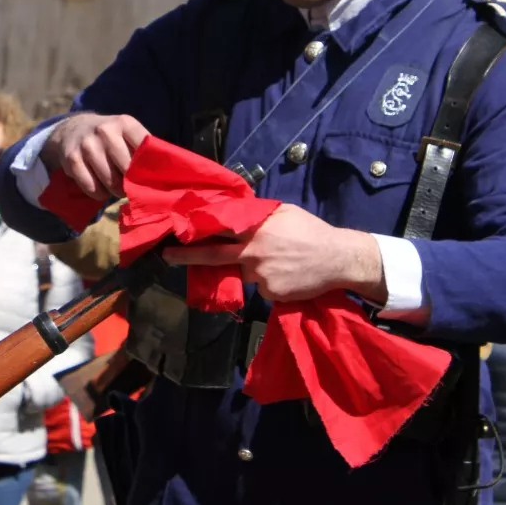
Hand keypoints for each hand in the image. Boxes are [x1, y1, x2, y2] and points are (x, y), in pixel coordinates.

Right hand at [39, 113, 148, 200]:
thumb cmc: (110, 137)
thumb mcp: (127, 133)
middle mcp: (105, 131)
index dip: (149, 168)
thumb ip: (145, 148)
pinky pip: (92, 188)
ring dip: (115, 191)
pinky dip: (99, 194)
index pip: (145, 148)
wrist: (73, 129)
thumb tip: (168, 174)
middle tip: (131, 185)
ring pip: (110, 181)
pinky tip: (101, 188)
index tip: (149, 177)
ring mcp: (87, 145)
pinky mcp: (72, 160)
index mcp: (125, 123)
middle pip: (127, 169)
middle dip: (132, 183)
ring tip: (116, 187)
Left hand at [161, 204, 386, 303]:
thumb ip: (257, 214)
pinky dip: (266, 281)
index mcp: (256, 229)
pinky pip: (259, 288)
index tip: (176, 229)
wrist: (338, 259)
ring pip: (241, 273)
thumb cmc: (310, 230)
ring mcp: (260, 276)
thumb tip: (235, 210)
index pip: (218, 228)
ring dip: (245, 268)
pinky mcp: (270, 294)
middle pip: (214, 256)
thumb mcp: (283, 213)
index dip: (196, 228)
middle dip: (187, 256)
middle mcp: (253, 253)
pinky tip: (285, 274)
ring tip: (273, 261)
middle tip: (167, 256)